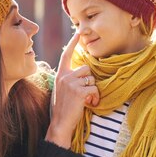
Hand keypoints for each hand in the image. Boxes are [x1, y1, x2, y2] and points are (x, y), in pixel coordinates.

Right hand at [45, 33, 99, 147]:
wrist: (60, 123)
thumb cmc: (63, 108)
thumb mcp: (62, 90)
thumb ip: (69, 79)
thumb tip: (84, 72)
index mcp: (60, 75)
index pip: (66, 55)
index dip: (73, 43)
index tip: (78, 33)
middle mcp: (64, 76)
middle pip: (86, 68)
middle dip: (90, 81)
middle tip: (87, 94)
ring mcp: (71, 83)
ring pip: (91, 79)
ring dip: (93, 90)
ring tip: (87, 100)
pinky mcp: (78, 91)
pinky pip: (94, 89)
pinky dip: (95, 98)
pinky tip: (90, 104)